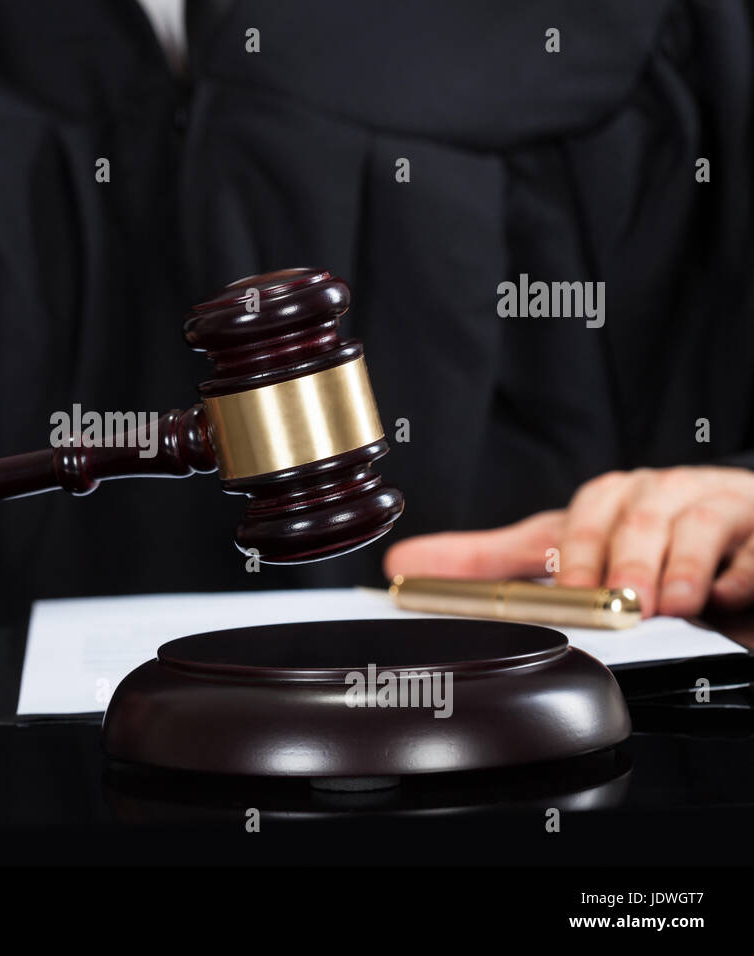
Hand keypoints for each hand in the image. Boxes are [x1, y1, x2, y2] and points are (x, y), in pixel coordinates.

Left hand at [384, 466, 753, 618]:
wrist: (737, 525)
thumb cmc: (643, 539)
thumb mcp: (566, 547)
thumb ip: (490, 564)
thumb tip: (402, 565)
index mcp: (608, 502)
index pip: (582, 516)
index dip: (575, 549)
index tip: (567, 585)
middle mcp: (657, 497)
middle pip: (640, 518)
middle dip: (630, 560)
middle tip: (623, 601)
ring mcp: (712, 511)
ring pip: (697, 526)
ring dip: (684, 566)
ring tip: (674, 602)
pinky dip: (743, 571)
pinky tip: (730, 593)